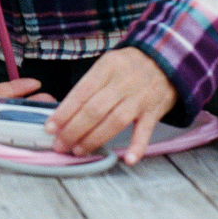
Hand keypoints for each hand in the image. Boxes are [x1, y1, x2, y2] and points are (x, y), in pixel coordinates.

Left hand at [44, 47, 175, 164]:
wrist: (167, 59)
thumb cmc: (130, 65)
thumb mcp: (108, 64)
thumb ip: (90, 84)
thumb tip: (66, 110)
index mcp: (107, 67)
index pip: (81, 92)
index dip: (64, 112)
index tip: (50, 127)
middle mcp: (123, 82)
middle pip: (95, 109)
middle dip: (74, 130)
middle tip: (60, 145)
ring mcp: (140, 98)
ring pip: (115, 121)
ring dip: (95, 138)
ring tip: (79, 151)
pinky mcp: (155, 111)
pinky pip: (146, 131)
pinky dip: (138, 146)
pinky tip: (128, 159)